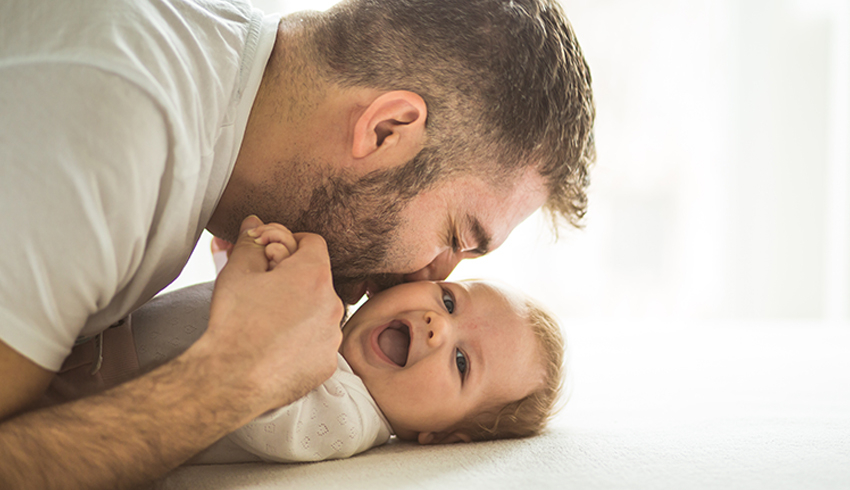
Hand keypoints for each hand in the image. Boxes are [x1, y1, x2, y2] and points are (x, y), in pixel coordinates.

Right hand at [199, 216, 343, 410]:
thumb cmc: (234, 324)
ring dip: (300, 309)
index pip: (313, 242)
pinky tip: (277, 345)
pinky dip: (302, 340)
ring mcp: (333, 337)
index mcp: (314, 276)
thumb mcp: (237, 272)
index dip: (290, 243)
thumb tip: (254, 223)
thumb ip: (251, 242)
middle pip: (317, 278)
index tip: (273, 255)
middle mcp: (332, 305)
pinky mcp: (327, 364)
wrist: (230, 379)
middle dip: (293, 278)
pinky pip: (318, 342)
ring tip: (268, 320)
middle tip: (265, 289)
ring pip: (319, 311)